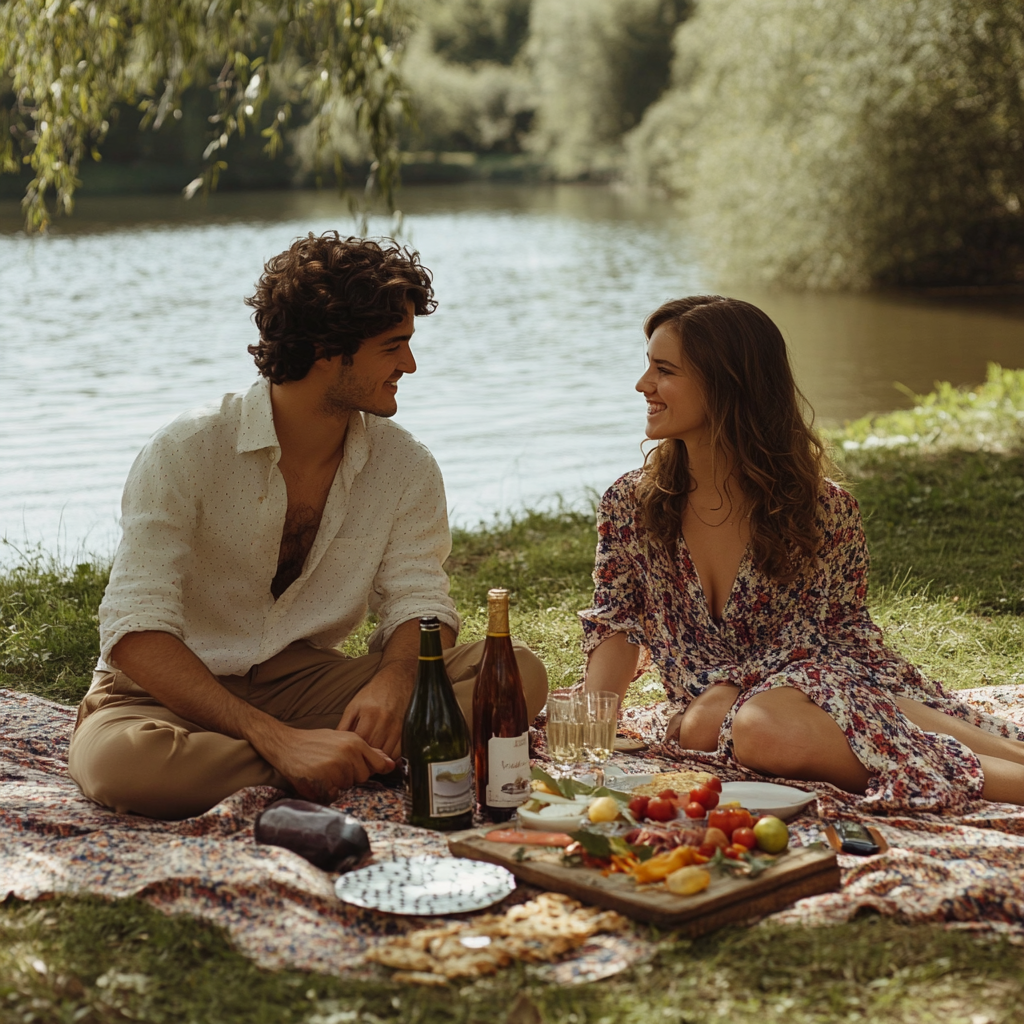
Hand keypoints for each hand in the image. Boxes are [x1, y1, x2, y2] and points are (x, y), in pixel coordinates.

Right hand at [266, 727, 393, 802]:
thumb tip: (390, 763)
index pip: (378, 764)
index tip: (369, 771)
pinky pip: (333, 795)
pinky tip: (317, 779)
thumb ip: (366, 751)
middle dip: (352, 776)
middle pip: (363, 777)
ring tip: (323, 771)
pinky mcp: (323, 780)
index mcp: (355, 742)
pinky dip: (326, 792)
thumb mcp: (342, 739)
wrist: (285, 744)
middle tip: (334, 767)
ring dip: (337, 784)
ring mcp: (336, 767)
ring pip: (347, 786)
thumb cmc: (315, 742)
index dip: (374, 769)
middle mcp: (348, 753)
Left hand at [336, 658, 415, 758]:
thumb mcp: (355, 705)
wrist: (399, 678)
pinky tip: (385, 756)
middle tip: (358, 762)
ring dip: (378, 759)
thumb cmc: (374, 692)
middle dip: (365, 757)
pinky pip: (399, 751)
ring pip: (386, 753)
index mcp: (368, 714)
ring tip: (370, 760)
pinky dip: (392, 757)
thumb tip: (336, 742)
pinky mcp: (407, 729)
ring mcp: (397, 726)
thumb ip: (345, 724)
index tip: (349, 757)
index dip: (353, 753)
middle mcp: (384, 721)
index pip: (359, 743)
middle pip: (373, 750)